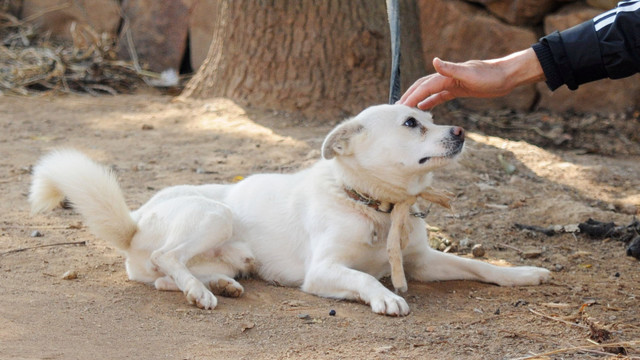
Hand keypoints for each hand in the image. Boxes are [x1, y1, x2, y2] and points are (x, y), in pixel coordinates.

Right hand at [398, 48, 544, 109]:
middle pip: (422, 87)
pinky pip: (439, 97)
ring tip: (406, 110)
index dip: (412, 96)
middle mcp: (446, 77)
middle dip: (409, 97)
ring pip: (428, 92)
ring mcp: (451, 83)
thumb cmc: (490, 76)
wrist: (506, 76)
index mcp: (447, 75)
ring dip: (417, 100)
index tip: (401, 107)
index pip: (424, 87)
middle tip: (397, 110)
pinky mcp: (457, 89)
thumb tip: (434, 61)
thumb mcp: (470, 74)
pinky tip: (424, 110)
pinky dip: (430, 102)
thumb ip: (451, 68)